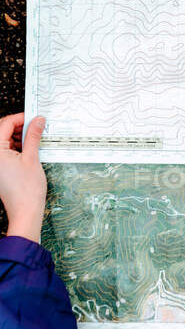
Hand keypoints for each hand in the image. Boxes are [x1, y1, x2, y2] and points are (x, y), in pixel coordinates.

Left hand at [0, 113, 46, 241]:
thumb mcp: (32, 157)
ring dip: (19, 138)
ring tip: (35, 140)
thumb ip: (34, 136)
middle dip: (20, 128)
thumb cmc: (26, 191)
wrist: (25, 211)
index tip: (33, 117)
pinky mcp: (0, 168)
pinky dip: (18, 147)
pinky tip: (30, 150)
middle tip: (36, 127)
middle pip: (3, 131)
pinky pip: (6, 151)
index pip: (5, 124)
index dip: (21, 118)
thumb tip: (37, 121)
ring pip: (5, 141)